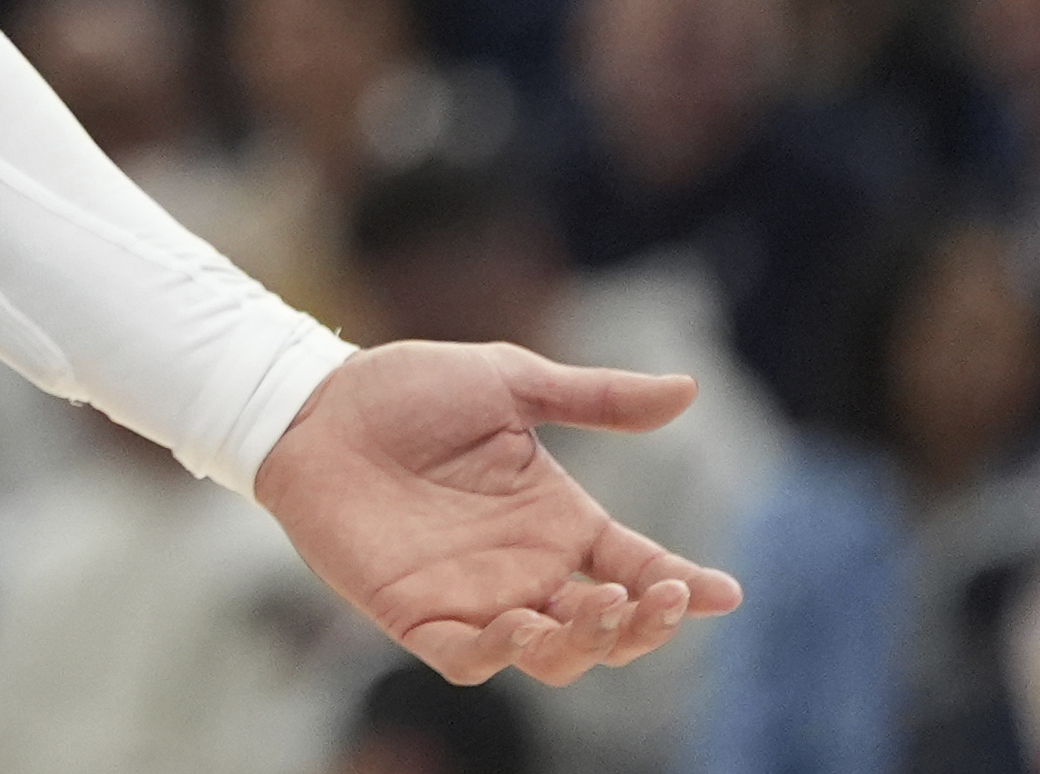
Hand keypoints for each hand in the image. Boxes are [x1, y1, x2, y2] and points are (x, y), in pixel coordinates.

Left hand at [252, 339, 743, 686]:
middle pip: (606, 626)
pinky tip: (524, 626)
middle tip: (661, 596)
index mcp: (557, 519)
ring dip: (583, 641)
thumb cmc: (407, 389)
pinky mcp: (416, 615)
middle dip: (642, 624)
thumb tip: (691, 389)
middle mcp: (525, 568)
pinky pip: (467, 658)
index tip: (726, 592)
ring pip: (551, 655)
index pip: (637, 565)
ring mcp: (474, 598)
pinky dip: (499, 654)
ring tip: (594, 603)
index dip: (683, 585)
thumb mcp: (509, 381)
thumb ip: (596, 398)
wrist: (312, 402)